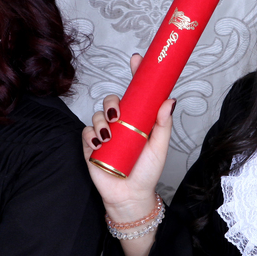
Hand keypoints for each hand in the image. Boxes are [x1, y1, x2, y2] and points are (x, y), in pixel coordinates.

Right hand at [84, 53, 175, 222]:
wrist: (130, 196)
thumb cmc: (147, 171)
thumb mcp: (160, 147)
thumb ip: (164, 124)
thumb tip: (169, 100)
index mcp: (137, 119)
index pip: (135, 93)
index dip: (135, 74)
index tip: (137, 59)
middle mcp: (120, 123)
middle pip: (111, 100)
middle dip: (112, 102)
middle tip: (118, 114)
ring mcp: (105, 134)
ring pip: (97, 115)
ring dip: (102, 122)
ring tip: (110, 136)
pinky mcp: (91, 146)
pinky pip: (87, 133)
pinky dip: (92, 136)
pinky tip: (101, 145)